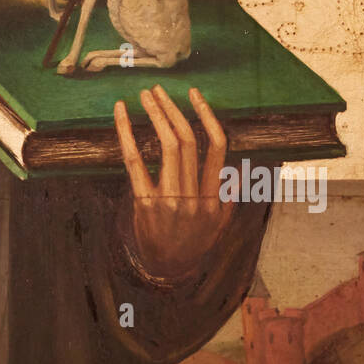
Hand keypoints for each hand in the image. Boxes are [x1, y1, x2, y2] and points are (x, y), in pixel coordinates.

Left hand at [114, 84, 230, 279]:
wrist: (166, 273)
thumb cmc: (193, 243)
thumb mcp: (219, 224)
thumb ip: (231, 195)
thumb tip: (242, 167)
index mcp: (214, 197)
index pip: (217, 148)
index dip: (207, 116)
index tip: (195, 95)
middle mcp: (194, 196)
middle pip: (188, 142)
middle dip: (174, 110)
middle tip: (160, 89)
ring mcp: (169, 200)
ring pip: (166, 147)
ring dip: (155, 115)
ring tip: (145, 96)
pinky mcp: (143, 203)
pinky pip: (135, 162)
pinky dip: (126, 134)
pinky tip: (121, 115)